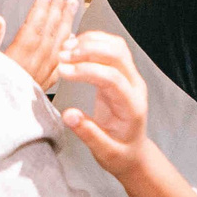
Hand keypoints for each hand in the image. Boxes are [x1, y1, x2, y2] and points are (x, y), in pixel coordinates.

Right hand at [0, 0, 76, 90]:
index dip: (41, 9)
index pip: (32, 29)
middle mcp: (30, 69)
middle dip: (58, 9)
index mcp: (14, 62)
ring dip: (66, 24)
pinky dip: (66, 49)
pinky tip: (72, 39)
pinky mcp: (39, 88)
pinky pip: (59, 65)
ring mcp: (38, 79)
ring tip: (72, 5)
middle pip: (48, 34)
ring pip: (57, 48)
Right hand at [54, 30, 152, 179]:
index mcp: (132, 106)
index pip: (112, 78)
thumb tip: (68, 114)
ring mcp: (130, 77)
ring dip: (90, 42)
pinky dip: (93, 42)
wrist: (133, 153)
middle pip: (117, 54)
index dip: (86, 70)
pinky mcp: (122, 73)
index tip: (62, 71)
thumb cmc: (120, 154)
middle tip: (61, 57)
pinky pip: (112, 48)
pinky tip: (74, 47)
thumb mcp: (105, 152)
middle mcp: (135, 86)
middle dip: (88, 50)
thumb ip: (88, 133)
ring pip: (116, 46)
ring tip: (64, 50)